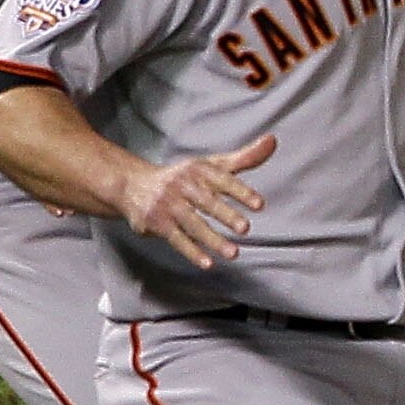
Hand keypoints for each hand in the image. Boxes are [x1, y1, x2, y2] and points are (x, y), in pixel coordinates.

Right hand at [116, 135, 275, 269]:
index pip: (223, 180)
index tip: (259, 205)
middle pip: (207, 202)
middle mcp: (183, 186)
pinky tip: (208, 263)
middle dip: (226, 215)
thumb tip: (272, 140)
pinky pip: (176, 239)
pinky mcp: (157, 223)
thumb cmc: (182, 177)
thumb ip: (244, 158)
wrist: (132, 184)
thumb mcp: (212, 165)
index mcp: (200, 170)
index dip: (241, 192)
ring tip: (234, 253)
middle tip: (245, 228)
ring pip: (193, 224)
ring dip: (213, 240)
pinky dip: (192, 252)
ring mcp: (168, 205)